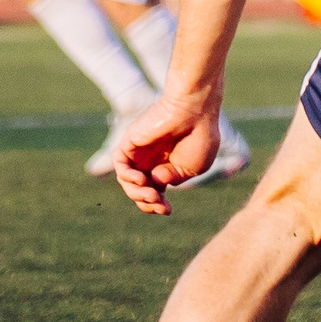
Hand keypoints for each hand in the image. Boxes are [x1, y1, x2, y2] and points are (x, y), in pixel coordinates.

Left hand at [113, 88, 221, 215]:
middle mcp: (151, 160)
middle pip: (138, 190)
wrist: (197, 111)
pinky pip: (120, 164)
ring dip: (137, 194)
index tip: (167, 210)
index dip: (156, 206)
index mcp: (167, 167)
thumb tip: (155, 181)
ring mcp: (140, 152)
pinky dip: (127, 176)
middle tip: (160, 206)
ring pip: (127, 181)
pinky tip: (142, 179)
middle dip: (146, 203)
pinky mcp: (130, 141)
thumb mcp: (194, 168)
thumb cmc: (201, 136)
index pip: (153, 191)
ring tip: (152, 195)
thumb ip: (174, 178)